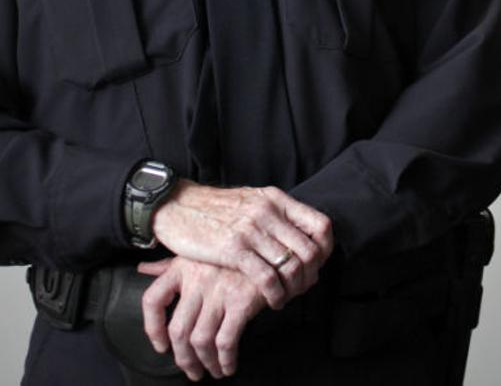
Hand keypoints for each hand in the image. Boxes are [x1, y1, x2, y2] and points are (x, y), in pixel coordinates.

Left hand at [139, 257, 264, 381]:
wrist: (278, 249)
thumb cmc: (237, 253)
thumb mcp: (201, 251)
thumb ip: (171, 264)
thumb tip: (143, 269)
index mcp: (183, 266)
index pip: (152, 300)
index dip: (152, 329)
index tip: (161, 345)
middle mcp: (197, 277)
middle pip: (177, 330)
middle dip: (183, 358)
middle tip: (191, 369)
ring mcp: (219, 290)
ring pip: (200, 340)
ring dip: (204, 363)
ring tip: (212, 370)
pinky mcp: (242, 300)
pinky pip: (225, 341)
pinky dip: (225, 360)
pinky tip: (229, 365)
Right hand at [151, 180, 333, 308]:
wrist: (175, 205)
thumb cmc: (212, 208)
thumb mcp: (251, 201)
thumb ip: (274, 215)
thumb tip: (298, 236)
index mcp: (276, 199)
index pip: (320, 225)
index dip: (325, 250)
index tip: (317, 265)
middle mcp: (268, 212)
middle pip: (310, 250)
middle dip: (311, 275)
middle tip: (303, 289)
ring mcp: (252, 230)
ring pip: (292, 265)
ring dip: (295, 288)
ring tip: (287, 297)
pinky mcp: (233, 249)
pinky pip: (267, 277)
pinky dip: (276, 294)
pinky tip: (273, 301)